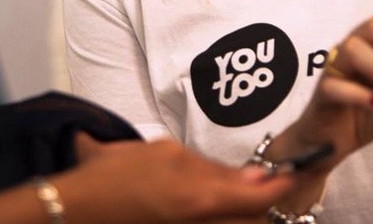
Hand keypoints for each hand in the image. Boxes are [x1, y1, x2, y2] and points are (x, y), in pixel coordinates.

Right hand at [58, 135, 292, 222]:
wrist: (77, 210)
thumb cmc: (116, 176)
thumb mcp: (167, 155)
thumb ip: (214, 169)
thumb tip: (256, 178)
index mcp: (200, 199)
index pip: (262, 199)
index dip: (283, 186)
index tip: (295, 173)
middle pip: (255, 221)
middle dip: (262, 203)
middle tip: (262, 182)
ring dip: (243, 213)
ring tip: (235, 194)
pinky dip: (223, 219)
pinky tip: (206, 206)